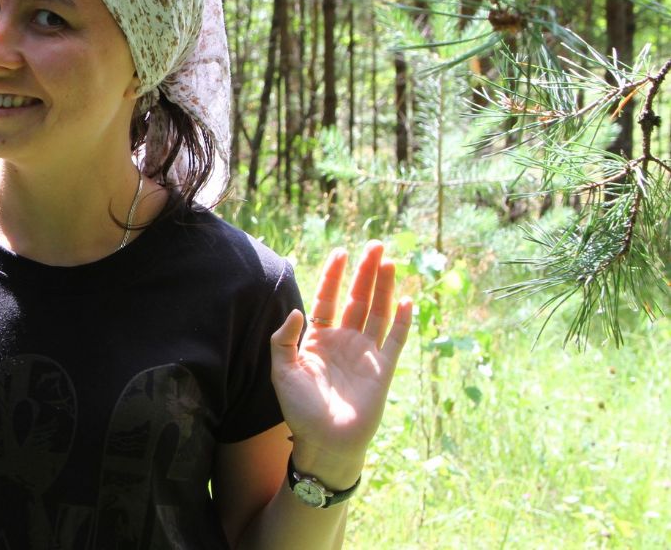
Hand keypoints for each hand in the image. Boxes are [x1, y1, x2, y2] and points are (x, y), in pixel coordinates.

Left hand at [269, 241, 412, 488]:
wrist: (325, 442)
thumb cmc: (300, 409)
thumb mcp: (282, 371)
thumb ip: (284, 340)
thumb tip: (297, 310)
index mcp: (319, 339)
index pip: (328, 299)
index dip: (334, 276)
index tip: (340, 252)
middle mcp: (344, 341)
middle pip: (357, 299)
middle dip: (365, 273)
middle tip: (375, 246)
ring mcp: (365, 353)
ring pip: (377, 312)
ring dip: (384, 287)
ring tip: (389, 261)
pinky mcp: (383, 369)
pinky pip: (395, 339)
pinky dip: (402, 320)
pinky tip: (407, 299)